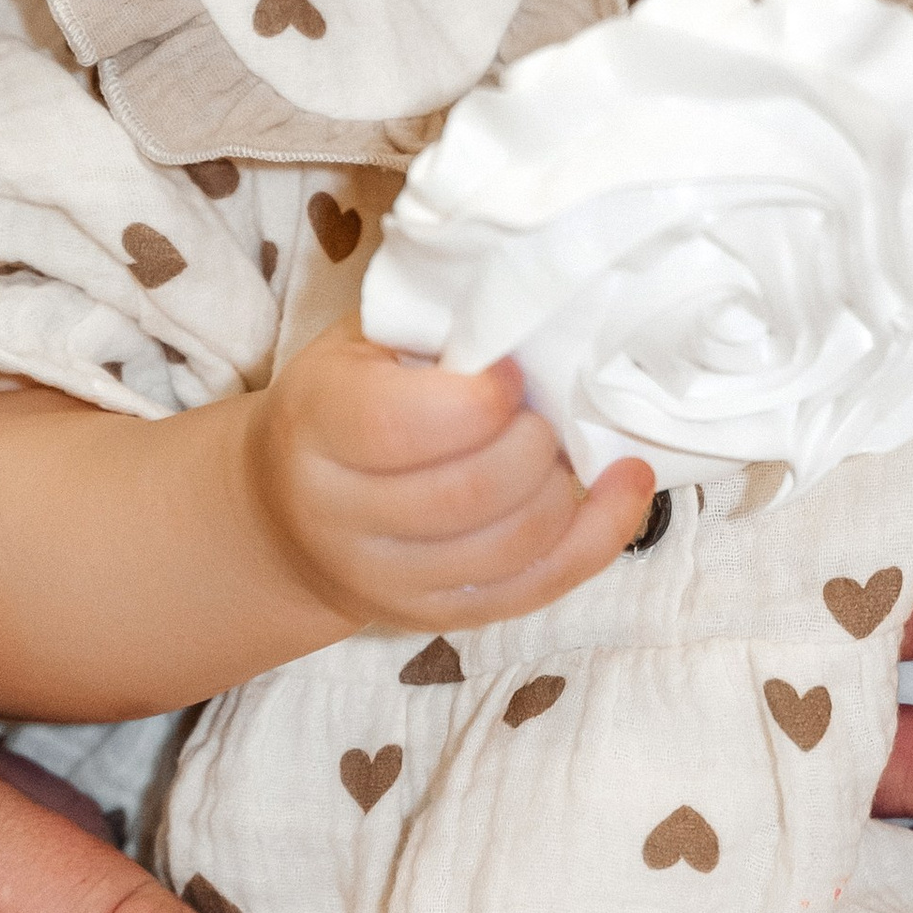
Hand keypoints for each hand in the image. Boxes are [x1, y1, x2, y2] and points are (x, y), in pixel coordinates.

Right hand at [246, 329, 654, 631]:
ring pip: (509, 548)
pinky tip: (623, 488)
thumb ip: (433, 324)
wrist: (288, 511)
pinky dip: (597, 538)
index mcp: (317, 425)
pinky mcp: (436, 616)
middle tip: (540, 413)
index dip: (480, 397)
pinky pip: (535, 590)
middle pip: (469, 494)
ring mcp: (386, 578)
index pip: (402, 425)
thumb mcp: (362, 342)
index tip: (511, 372)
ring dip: (563, 490)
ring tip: (566, 448)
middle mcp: (340, 515)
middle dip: (533, 444)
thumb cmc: (344, 401)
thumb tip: (535, 296)